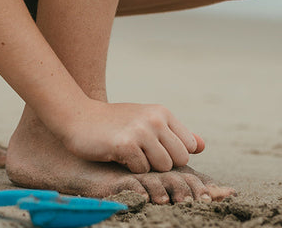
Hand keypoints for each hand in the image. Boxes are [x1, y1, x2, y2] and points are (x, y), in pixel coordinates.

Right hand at [61, 100, 202, 173]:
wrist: (78, 117)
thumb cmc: (115, 123)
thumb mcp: (147, 121)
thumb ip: (175, 133)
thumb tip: (202, 146)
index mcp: (163, 112)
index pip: (189, 147)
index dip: (173, 154)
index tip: (155, 150)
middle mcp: (155, 118)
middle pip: (179, 159)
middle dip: (162, 163)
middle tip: (142, 154)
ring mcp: (141, 130)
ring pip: (163, 166)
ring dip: (146, 167)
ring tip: (130, 152)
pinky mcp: (126, 144)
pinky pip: (141, 170)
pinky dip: (130, 168)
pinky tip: (117, 153)